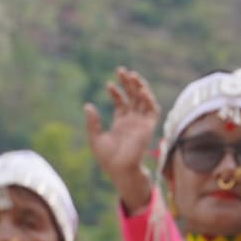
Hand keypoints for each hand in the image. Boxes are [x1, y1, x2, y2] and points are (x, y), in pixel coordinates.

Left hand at [84, 71, 161, 206]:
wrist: (120, 170)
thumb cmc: (107, 159)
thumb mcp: (95, 138)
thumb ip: (92, 122)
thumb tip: (87, 105)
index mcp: (121, 123)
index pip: (121, 102)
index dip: (116, 92)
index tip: (108, 84)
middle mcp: (132, 120)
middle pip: (133, 97)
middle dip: (128, 83)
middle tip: (121, 70)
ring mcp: (141, 123)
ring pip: (144, 100)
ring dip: (140, 87)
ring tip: (132, 75)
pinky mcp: (148, 127)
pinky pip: (152, 109)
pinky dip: (148, 99)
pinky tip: (141, 90)